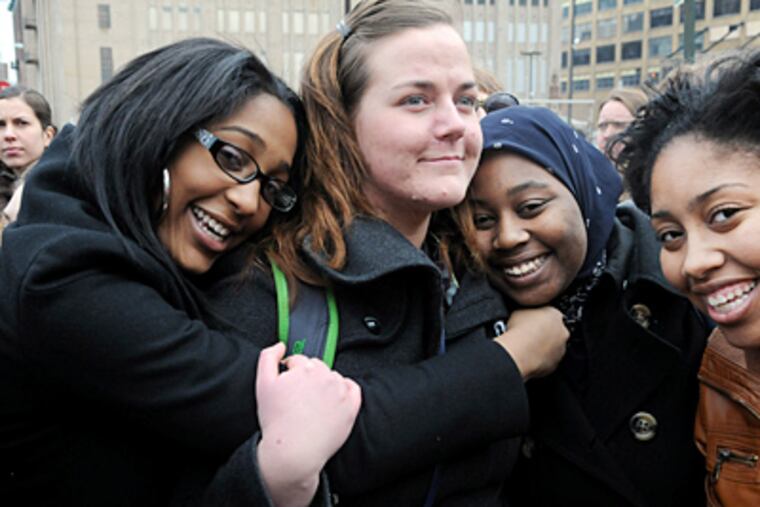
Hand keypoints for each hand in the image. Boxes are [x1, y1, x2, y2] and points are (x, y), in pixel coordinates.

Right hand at [256, 343, 360, 506]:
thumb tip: (281, 345)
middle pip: (316, 367)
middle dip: (307, 378)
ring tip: (312, 405)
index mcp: (304, 368)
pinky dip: (344, 391)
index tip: (288, 389)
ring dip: (324, 385)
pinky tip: (331, 403)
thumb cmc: (276, 421)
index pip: (298, 361)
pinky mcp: (351, 406)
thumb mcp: (262, 384)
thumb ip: (268, 357)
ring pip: (332, 377)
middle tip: (298, 399)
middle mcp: (325, 376)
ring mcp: (340, 391)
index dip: (290, 374)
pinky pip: (352, 388)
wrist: (293, 452)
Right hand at [493, 307, 568, 380]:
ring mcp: (560, 349)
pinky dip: (541, 358)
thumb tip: (525, 313)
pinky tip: (528, 356)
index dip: (541, 316)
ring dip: (544, 346)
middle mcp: (562, 332)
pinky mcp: (554, 365)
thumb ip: (528, 310)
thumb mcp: (519, 310)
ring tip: (528, 346)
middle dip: (545, 331)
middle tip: (530, 333)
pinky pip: (549, 360)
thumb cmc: (518, 332)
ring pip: (554, 346)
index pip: (551, 312)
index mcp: (555, 314)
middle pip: (556, 330)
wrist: (517, 353)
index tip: (533, 320)